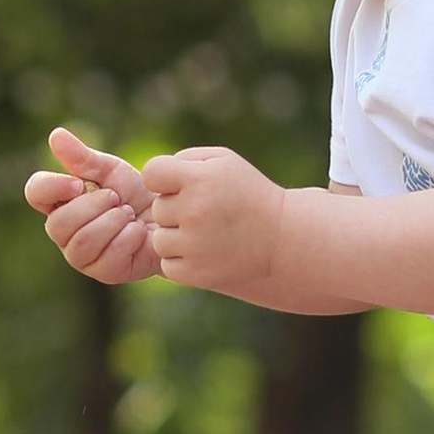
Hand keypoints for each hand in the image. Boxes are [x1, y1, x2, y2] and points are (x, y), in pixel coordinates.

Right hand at [23, 127, 158, 284]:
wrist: (171, 217)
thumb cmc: (136, 194)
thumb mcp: (111, 171)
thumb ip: (83, 157)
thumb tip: (55, 135)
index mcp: (60, 202)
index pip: (36, 192)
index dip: (53, 186)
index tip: (79, 182)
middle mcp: (65, 232)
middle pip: (58, 225)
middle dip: (93, 207)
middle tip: (117, 198)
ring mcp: (82, 256)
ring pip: (81, 243)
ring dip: (112, 222)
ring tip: (129, 213)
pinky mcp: (104, 272)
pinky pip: (107, 256)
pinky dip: (128, 237)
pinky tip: (139, 231)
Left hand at [143, 143, 288, 293]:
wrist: (281, 238)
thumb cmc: (248, 193)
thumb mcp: (224, 161)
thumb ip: (185, 160)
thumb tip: (153, 177)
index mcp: (199, 179)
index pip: (151, 173)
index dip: (161, 179)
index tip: (178, 185)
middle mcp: (194, 211)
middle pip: (158, 209)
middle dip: (176, 209)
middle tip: (206, 212)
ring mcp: (195, 245)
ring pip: (160, 239)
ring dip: (176, 237)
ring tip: (206, 233)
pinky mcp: (196, 273)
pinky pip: (168, 265)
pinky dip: (182, 261)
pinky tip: (206, 252)